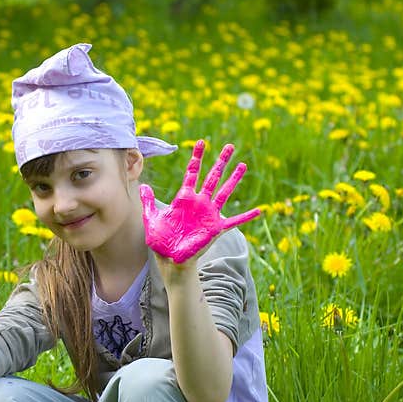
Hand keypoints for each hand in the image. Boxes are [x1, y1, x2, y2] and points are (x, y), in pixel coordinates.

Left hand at [140, 139, 258, 263]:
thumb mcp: (151, 219)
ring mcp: (209, 214)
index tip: (201, 142)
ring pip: (224, 192)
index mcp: (184, 198)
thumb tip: (143, 185)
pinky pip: (234, 222)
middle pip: (212, 177)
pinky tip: (259, 211)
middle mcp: (199, 203)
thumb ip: (149, 202)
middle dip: (220, 162)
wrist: (169, 259)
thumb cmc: (160, 240)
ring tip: (243, 165)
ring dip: (234, 179)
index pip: (192, 173)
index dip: (197, 157)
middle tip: (229, 146)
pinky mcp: (215, 228)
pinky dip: (246, 217)